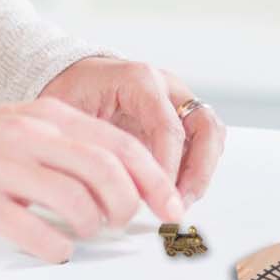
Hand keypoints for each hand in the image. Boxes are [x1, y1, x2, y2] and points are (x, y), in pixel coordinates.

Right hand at [0, 99, 185, 262]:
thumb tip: (129, 179)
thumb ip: (73, 145)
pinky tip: (55, 247)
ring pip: (77, 201)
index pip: (121, 145)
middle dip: (130, 205)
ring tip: (86, 231)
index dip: (155, 179)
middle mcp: (31, 135)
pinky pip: (35, 231)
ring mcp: (4, 167)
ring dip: (93, 226)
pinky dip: (57, 247)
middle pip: (107, 171)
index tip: (172, 207)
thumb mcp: (27, 125)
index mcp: (50, 115)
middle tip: (127, 223)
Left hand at [38, 57, 225, 205]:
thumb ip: (87, 145)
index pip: (168, 127)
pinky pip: (204, 141)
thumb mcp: (68, 114)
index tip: (158, 196)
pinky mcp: (181, 116)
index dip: (167, 167)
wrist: (74, 77)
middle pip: (204, 126)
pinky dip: (197, 168)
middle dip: (198, 171)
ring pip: (212, 133)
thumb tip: (104, 190)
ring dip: (202, 171)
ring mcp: (178, 100)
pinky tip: (175, 191)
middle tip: (179, 202)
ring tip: (179, 201)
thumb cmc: (70, 93)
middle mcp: (166, 86)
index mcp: (139, 80)